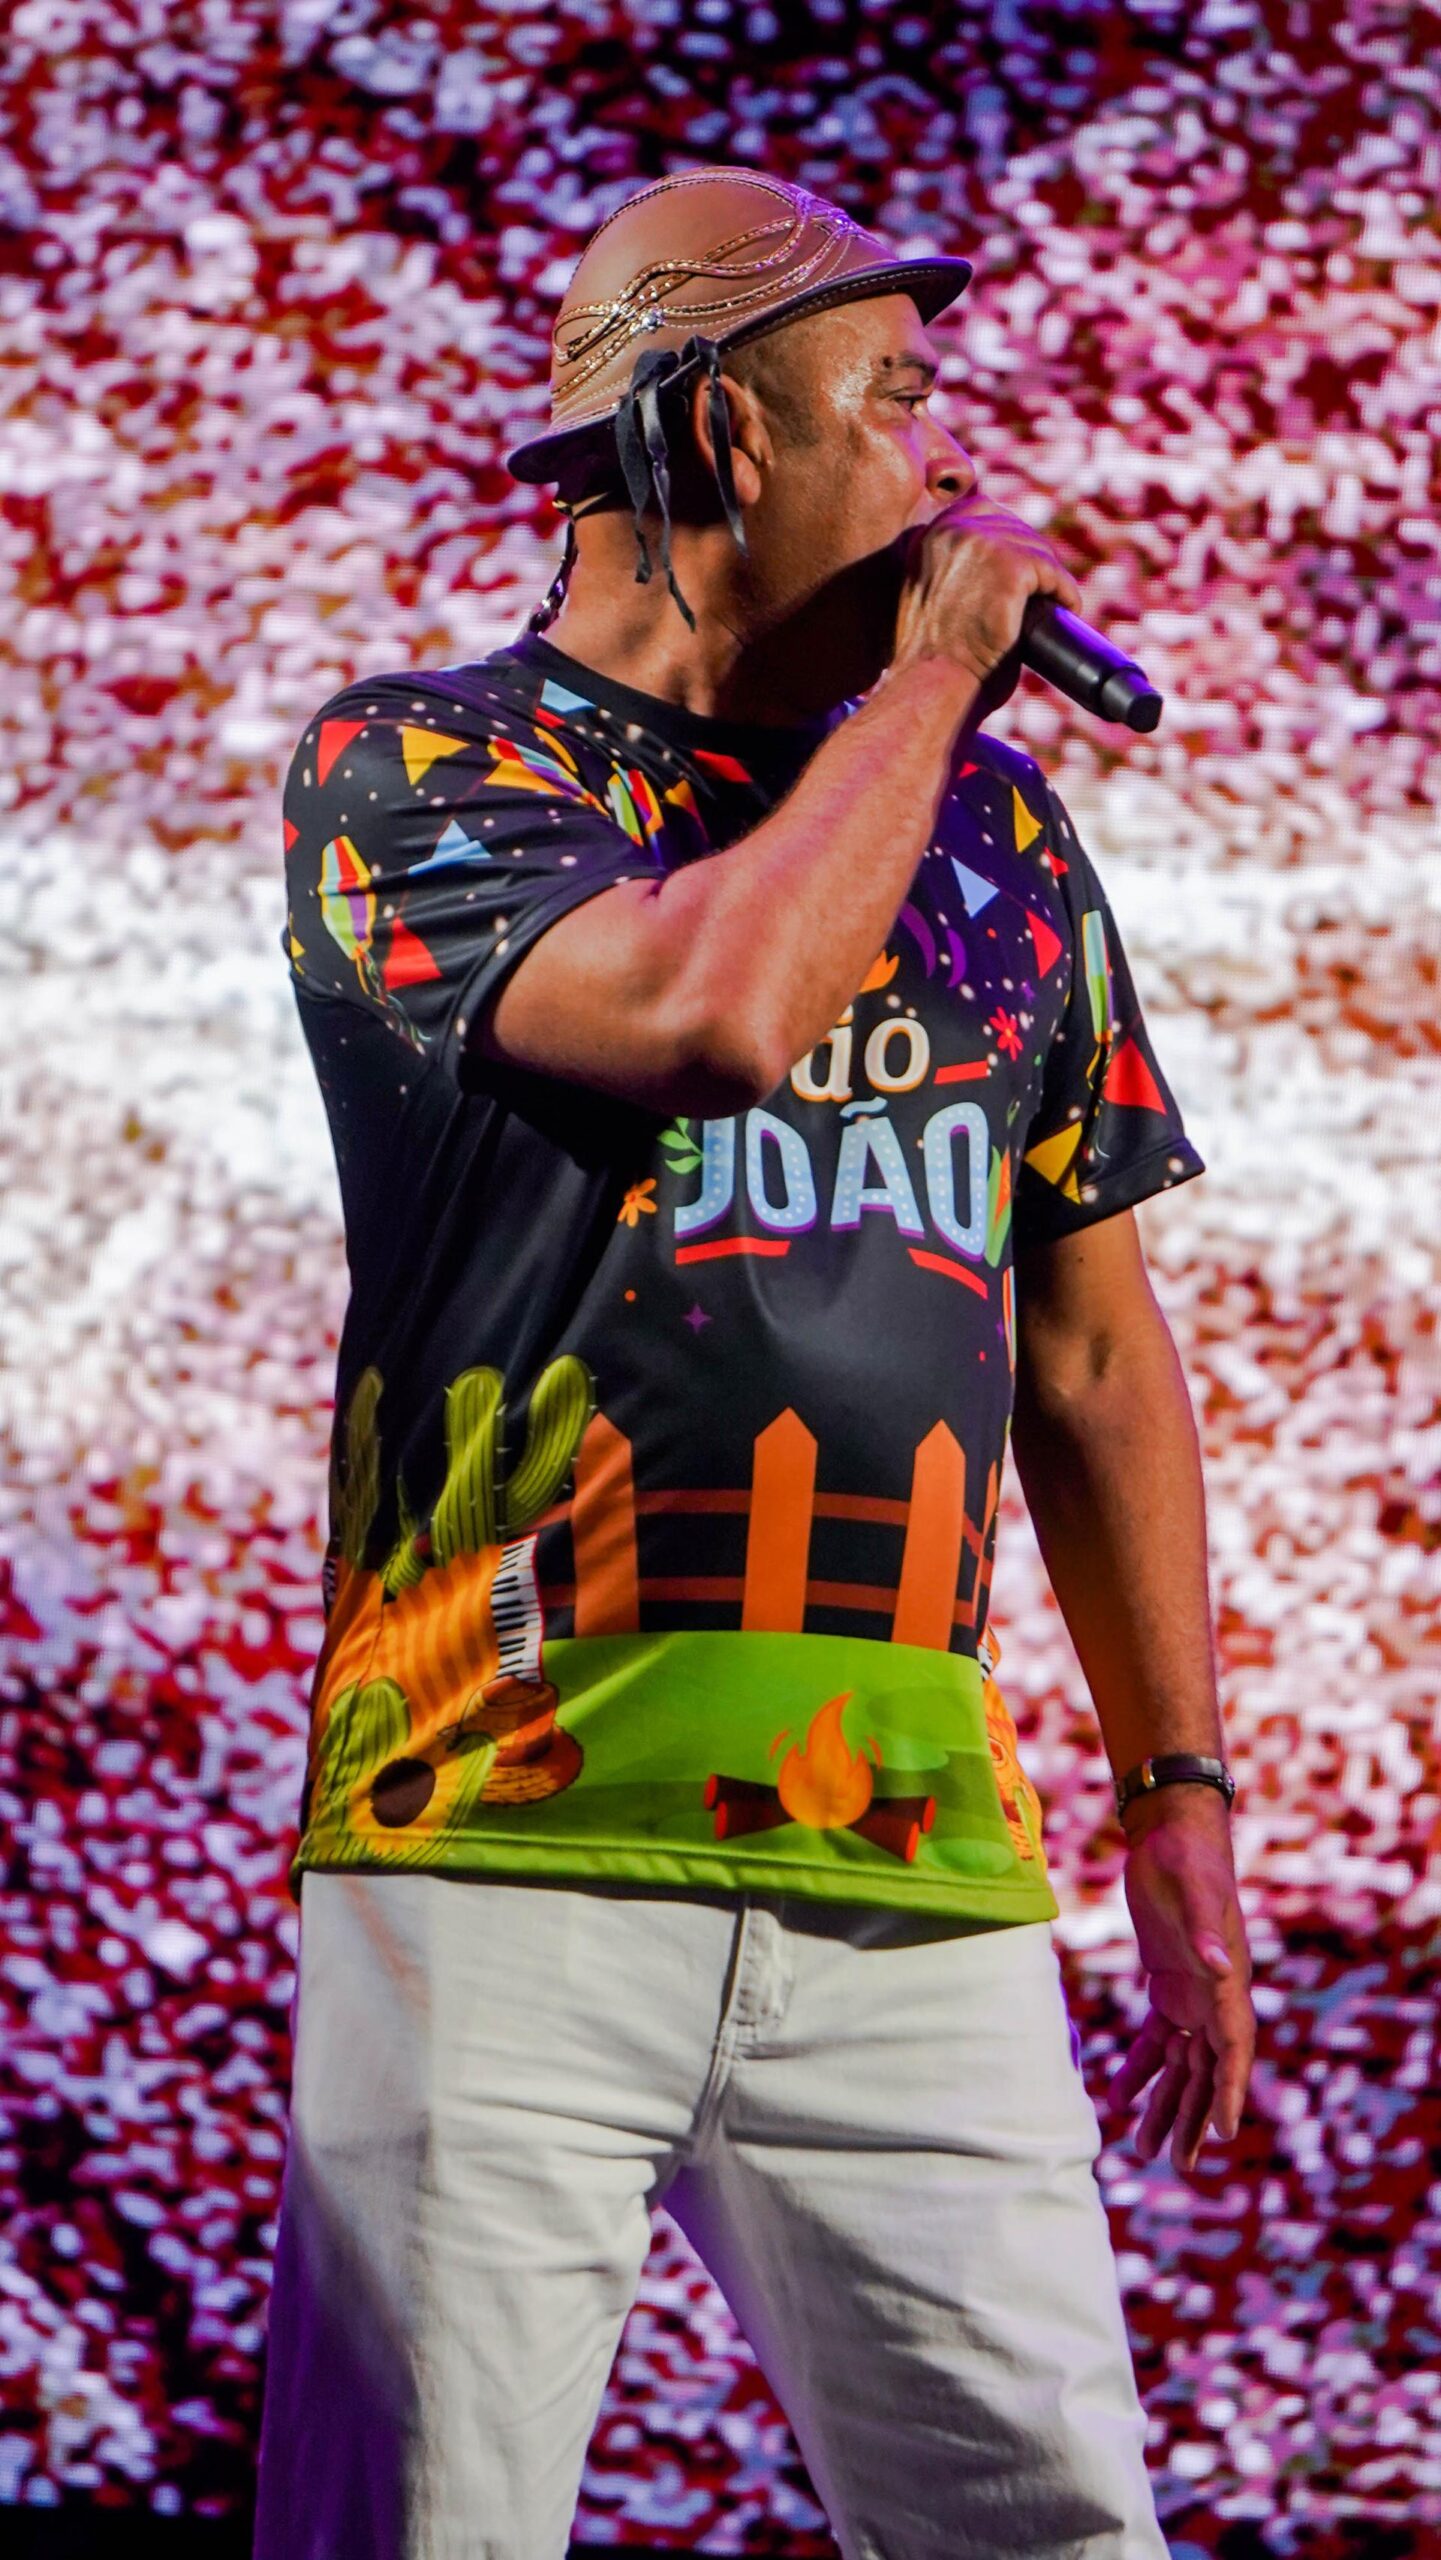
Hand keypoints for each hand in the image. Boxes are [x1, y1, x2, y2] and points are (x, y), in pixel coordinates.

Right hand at [890, 495, 1083, 695]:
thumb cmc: (930, 660)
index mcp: (928, 535)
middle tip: (1044, 590)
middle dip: (1033, 557)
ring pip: (1036, 548)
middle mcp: (952, 530)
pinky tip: (1068, 607)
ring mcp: (981, 544)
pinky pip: (1052, 572)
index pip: (983, 510)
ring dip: (1050, 576)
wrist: (932, 684)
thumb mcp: (928, 599)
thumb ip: (947, 570)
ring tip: (1056, 602)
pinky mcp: (1010, 567)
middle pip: (1014, 526)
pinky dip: (1065, 592)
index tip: (1023, 566)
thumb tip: (984, 572)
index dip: (1009, 537)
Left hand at [1107, 1786, 1254, 2177]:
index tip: (1223, 2135)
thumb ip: (1204, 1929)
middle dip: (1192, 2117)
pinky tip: (1120, 2097)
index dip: (1229, 2093)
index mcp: (1228, 1984)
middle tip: (1176, 2164)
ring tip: (1144, 2149)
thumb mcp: (1194, 1890)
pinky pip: (1157, 2040)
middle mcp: (1214, 1997)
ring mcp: (1191, 1994)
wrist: (1172, 1834)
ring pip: (1181, 2064)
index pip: (1234, 2050)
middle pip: (1206, 2071)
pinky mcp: (1166, 1985)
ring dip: (1165, 2104)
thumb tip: (1220, 1969)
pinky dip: (1141, 2069)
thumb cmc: (1188, 1860)